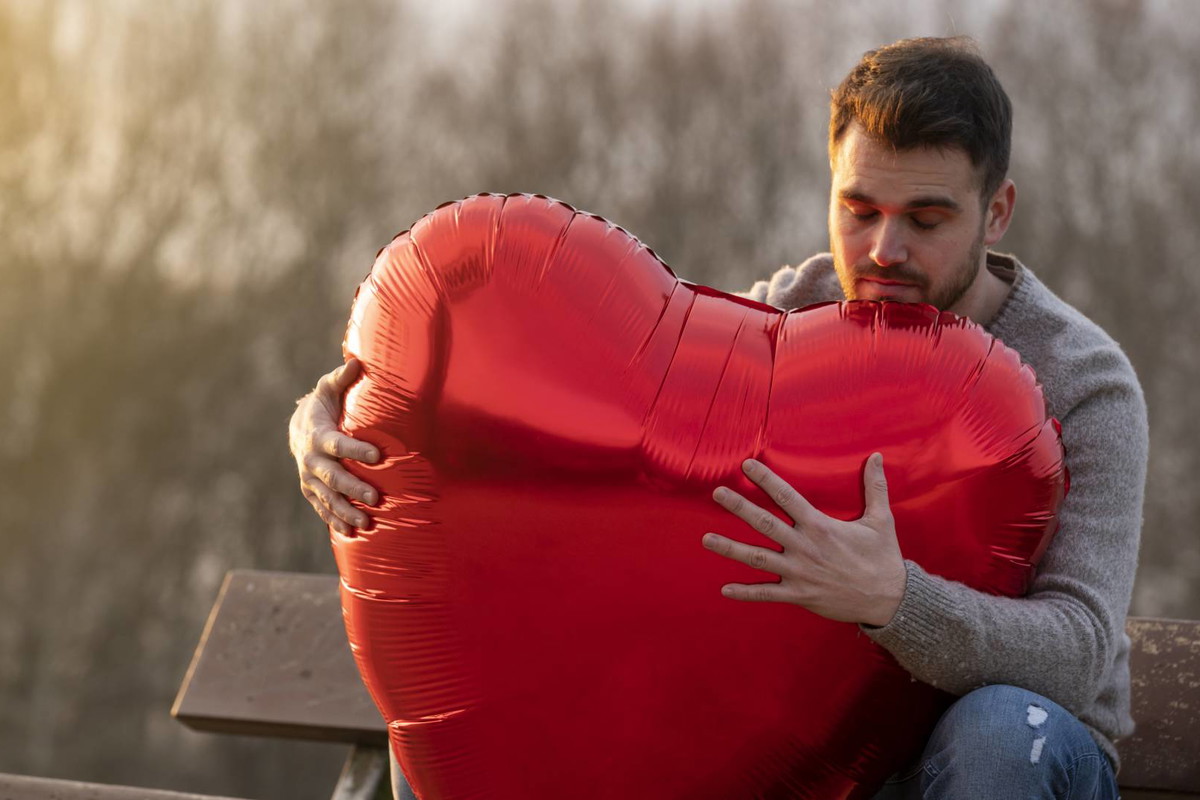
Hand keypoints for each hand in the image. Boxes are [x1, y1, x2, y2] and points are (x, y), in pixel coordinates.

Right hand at [289, 358, 379, 534]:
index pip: (338, 445)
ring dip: (346, 511)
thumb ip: (343, 378)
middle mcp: (310, 460)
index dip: (356, 450)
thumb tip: (358, 362)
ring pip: (327, 498)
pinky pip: (322, 508)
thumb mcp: (329, 388)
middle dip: (353, 488)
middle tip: (376, 497)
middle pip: (333, 477)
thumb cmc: (323, 404)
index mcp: (317, 435)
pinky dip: (335, 521)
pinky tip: (351, 533)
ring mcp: (309, 478)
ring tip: (366, 523)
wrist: (298, 426)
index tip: (378, 456)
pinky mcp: (311, 490)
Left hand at [702, 454, 906, 626]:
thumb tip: (876, 456)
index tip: (746, 465)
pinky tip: (724, 589)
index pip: (787, 497)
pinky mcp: (799, 595)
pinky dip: (745, 593)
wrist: (889, 600)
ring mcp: (798, 573)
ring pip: (757, 558)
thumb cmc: (883, 558)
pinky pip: (766, 594)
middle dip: (738, 507)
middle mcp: (804, 547)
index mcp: (819, 526)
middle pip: (764, 524)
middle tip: (717, 493)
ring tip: (706, 539)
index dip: (766, 480)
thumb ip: (875, 487)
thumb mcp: (881, 520)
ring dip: (730, 548)